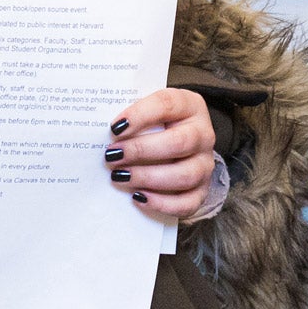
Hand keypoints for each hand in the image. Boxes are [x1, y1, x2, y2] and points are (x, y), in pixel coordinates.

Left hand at [105, 87, 217, 219]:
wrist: (178, 144)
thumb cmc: (156, 124)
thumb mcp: (148, 111)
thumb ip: (132, 119)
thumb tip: (102, 136)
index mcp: (189, 106)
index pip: (167, 105)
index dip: (140, 115)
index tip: (114, 128)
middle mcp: (203, 134)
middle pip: (178, 142)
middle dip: (141, 150)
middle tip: (112, 155)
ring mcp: (205, 164)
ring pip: (184, 175)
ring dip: (148, 177)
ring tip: (120, 176)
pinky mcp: (202, 190)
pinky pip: (188, 202)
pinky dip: (162, 203)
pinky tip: (138, 197)